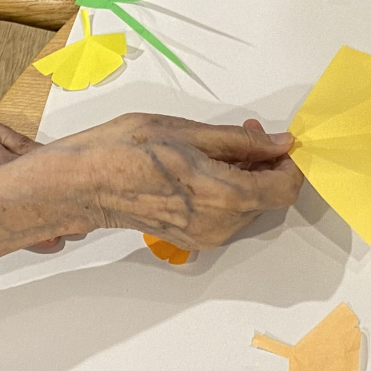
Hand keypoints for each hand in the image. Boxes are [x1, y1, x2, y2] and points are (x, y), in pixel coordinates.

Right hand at [30, 113, 302, 249]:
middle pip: (268, 198)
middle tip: (240, 133)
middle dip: (263, 165)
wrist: (82, 183)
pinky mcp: (192, 239)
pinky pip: (227, 216)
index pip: (285, 188)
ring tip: (212, 150)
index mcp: (222, 195)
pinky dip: (225, 192)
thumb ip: (240, 141)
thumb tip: (279, 143)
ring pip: (248, 208)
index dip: (288, 163)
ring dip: (244, 178)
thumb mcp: (185, 130)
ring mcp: (206, 236)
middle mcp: (220, 224)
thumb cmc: (125, 149)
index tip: (275, 142)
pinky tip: (200, 170)